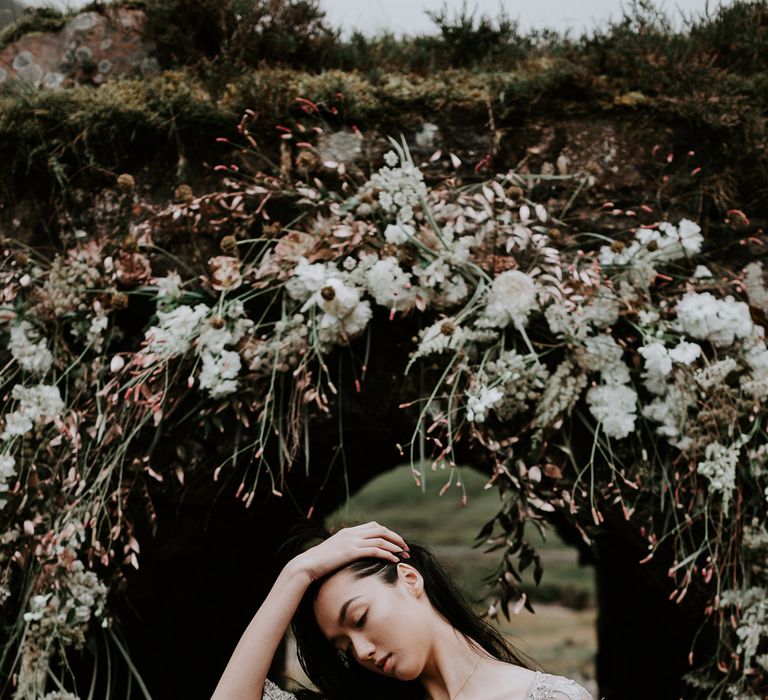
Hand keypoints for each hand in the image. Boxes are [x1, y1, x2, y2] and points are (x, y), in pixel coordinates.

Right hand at [290, 521, 409, 582]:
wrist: (307, 565)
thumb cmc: (319, 562)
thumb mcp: (334, 551)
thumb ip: (346, 549)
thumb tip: (355, 555)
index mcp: (348, 531)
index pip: (373, 526)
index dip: (388, 533)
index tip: (396, 542)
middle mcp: (351, 533)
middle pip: (380, 529)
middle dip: (396, 538)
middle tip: (406, 548)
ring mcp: (351, 541)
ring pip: (380, 539)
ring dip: (395, 546)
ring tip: (404, 555)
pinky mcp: (351, 552)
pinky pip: (375, 550)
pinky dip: (387, 554)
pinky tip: (394, 560)